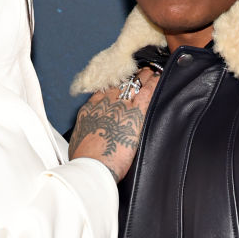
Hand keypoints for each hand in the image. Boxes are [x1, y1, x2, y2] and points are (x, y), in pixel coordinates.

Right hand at [69, 67, 158, 181]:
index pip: (102, 92)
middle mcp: (104, 104)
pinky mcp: (135, 114)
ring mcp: (120, 107)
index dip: (112, 86)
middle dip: (128, 78)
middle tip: (136, 72)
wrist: (91, 166)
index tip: (118, 84)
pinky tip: (158, 78)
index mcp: (89, 111)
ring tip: (150, 71)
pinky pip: (147, 93)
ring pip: (134, 84)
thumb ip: (86, 134)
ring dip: (142, 77)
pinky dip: (153, 84)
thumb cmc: (84, 161)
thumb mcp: (79, 143)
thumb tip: (89, 138)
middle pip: (118, 85)